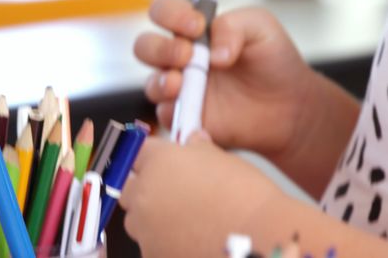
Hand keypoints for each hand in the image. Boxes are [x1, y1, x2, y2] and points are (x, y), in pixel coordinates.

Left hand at [120, 133, 281, 257]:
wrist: (260, 239)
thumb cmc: (247, 197)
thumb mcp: (225, 160)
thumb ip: (199, 150)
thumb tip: (194, 141)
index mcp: (158, 162)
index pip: (138, 152)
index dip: (151, 156)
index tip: (160, 162)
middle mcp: (144, 194)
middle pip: (127, 186)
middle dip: (142, 187)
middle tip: (170, 193)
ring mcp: (145, 229)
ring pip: (136, 220)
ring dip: (151, 218)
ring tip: (183, 221)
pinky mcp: (152, 255)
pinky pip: (150, 245)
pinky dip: (163, 242)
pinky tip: (188, 241)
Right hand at [134, 1, 319, 162]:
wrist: (290, 105)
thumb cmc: (273, 60)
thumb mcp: (261, 28)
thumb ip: (233, 27)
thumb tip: (212, 53)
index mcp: (192, 28)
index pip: (163, 11)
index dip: (170, 14)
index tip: (197, 25)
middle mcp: (180, 57)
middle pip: (144, 46)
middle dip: (160, 49)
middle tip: (188, 55)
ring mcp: (180, 89)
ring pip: (150, 83)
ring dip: (160, 81)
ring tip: (181, 83)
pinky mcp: (185, 117)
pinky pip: (166, 116)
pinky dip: (173, 111)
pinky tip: (192, 108)